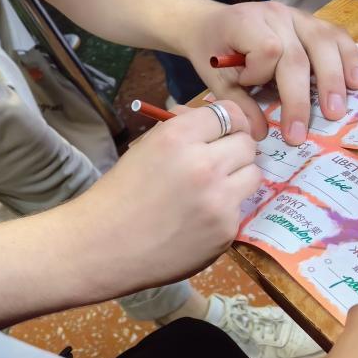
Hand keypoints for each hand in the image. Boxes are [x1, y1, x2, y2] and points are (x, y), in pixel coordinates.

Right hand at [86, 101, 260, 286]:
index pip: (228, 112)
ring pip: (253, 174)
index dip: (229, 120)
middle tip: (219, 160)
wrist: (104, 245)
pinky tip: (198, 218)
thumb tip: (210, 119)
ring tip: (212, 188)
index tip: (226, 130)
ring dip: (237, 177)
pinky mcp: (226, 230)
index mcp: (176, 137)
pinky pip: (240, 209)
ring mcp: (219, 199)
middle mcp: (203, 163)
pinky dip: (225, 210)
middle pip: (246, 144)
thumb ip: (180, 132)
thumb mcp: (144, 149)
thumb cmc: (118, 193)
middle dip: (235, 149)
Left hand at [184, 1, 357, 144]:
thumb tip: (262, 133)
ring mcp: (296, 14)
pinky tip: (357, 82)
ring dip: (333, 80)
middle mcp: (274, 14)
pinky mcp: (311, 21)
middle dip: (301, 98)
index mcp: (244, 22)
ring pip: (324, 43)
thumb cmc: (212, 50)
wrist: (208, 23)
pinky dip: (350, 58)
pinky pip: (337, 36)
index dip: (260, 73)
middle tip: (300, 133)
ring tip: (335, 111)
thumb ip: (236, 102)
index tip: (246, 83)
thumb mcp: (214, 75)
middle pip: (298, 55)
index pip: (267, 49)